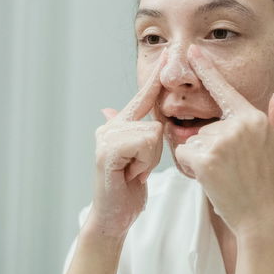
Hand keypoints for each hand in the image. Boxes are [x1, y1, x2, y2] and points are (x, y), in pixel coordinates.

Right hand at [85, 50, 167, 237]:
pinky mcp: (107, 150)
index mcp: (120, 125)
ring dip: (151, 159)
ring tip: (134, 173)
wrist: (113, 217)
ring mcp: (106, 137)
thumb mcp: (141, 159)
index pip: (144, 98)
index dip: (155, 78)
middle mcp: (110, 126)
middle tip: (139, 168)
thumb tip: (113, 108)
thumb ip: (139, 134)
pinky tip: (131, 175)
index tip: (167, 56)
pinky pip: (145, 143)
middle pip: (156, 121)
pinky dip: (144, 162)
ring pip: (153, 133)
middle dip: (155, 150)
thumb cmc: (128, 190)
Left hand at [174, 44, 273, 236]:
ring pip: (192, 142)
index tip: (193, 50)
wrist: (264, 218)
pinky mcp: (205, 158)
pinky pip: (184, 156)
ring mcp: (220, 141)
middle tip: (232, 169)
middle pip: (205, 127)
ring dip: (201, 159)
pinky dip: (191, 169)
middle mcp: (236, 125)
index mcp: (253, 118)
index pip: (224, 89)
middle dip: (210, 147)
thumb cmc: (273, 183)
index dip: (206, 68)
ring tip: (225, 176)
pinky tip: (212, 180)